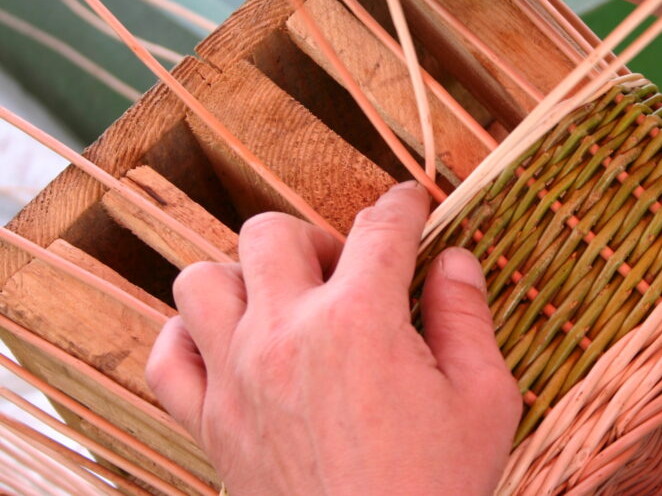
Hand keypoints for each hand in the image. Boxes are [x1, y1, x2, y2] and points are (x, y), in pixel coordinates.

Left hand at [146, 182, 520, 494]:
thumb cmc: (437, 490)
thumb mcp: (485, 401)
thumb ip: (468, 317)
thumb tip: (455, 261)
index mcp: (360, 321)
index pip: (380, 230)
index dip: (403, 206)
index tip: (412, 203)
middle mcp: (285, 334)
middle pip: (272, 233)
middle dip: (315, 236)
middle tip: (346, 270)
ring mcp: (236, 378)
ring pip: (202, 279)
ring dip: (243, 276)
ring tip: (284, 301)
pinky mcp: (210, 425)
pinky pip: (167, 356)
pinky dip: (189, 336)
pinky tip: (228, 344)